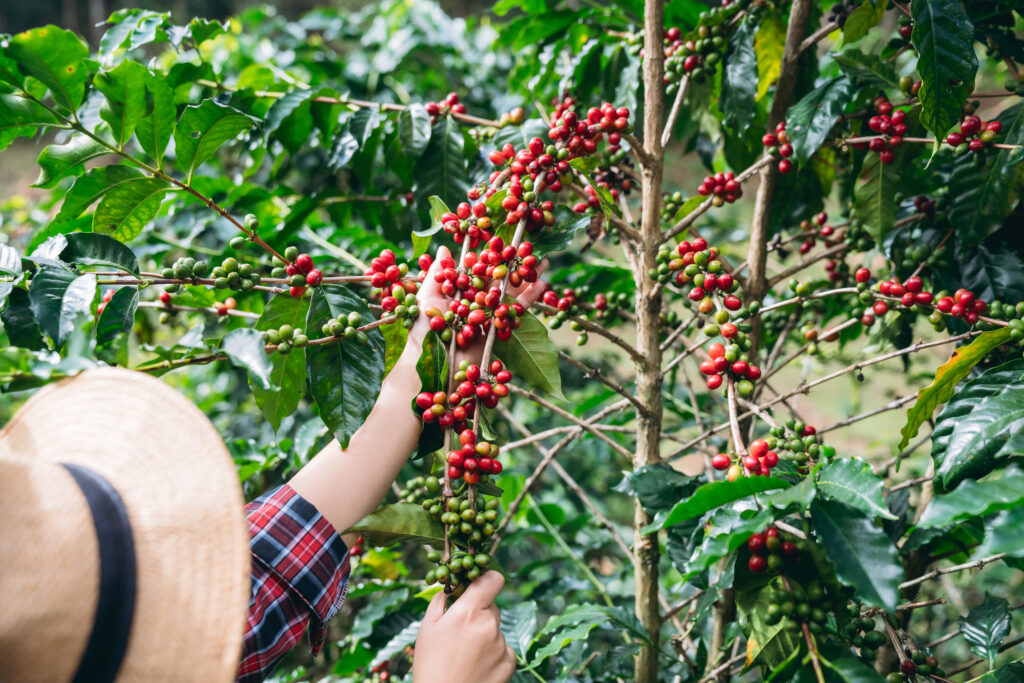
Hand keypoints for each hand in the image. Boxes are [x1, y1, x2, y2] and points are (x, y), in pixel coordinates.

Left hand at [410, 245, 547, 365]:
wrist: (435, 365)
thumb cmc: (424, 332)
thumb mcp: (426, 298)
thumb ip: (438, 273)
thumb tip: (444, 247)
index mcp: (457, 292)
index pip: (476, 269)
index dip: (490, 254)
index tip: (504, 239)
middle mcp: (474, 302)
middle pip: (497, 278)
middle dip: (513, 263)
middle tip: (529, 245)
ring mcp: (487, 315)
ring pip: (509, 292)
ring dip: (526, 277)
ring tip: (542, 261)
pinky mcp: (499, 329)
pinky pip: (516, 311)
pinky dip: (530, 298)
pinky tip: (543, 284)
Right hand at [412, 571, 514, 682]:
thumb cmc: (431, 666)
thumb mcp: (426, 629)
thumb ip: (441, 602)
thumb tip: (450, 588)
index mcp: (468, 612)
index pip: (492, 580)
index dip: (487, 579)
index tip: (480, 585)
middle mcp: (488, 625)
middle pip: (492, 606)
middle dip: (480, 613)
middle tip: (462, 632)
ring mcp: (501, 644)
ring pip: (496, 628)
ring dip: (486, 635)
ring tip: (466, 655)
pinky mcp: (509, 662)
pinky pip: (504, 648)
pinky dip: (494, 653)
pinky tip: (477, 666)